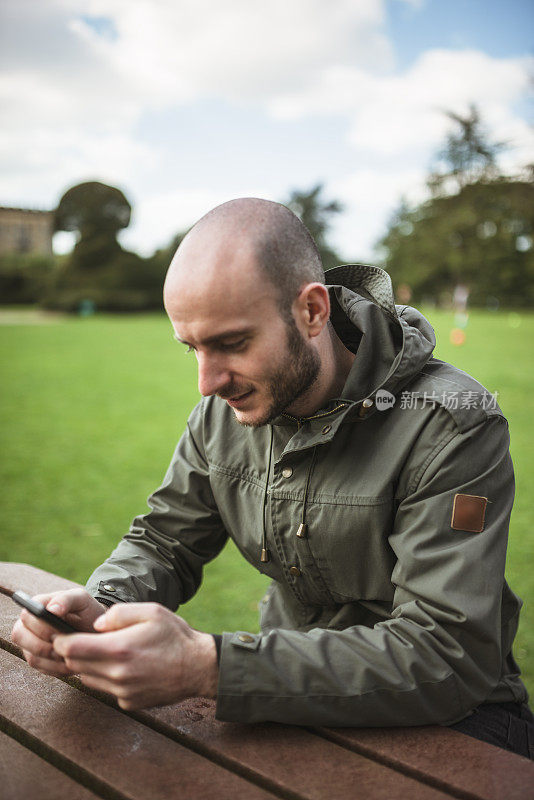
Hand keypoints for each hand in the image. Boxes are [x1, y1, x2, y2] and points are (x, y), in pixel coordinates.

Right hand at [11, 589, 106, 676]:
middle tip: (64, 647)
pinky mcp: (38, 658)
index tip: (59, 632)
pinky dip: (57, 668)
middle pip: (19, 636)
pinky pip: (41, 668)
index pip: (26, 615)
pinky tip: (71, 663)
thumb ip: (66, 599)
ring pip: (31, 656)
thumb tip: (51, 609)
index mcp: (37, 605)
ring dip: (52, 660)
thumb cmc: (87, 611)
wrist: (96, 630)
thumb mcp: (82, 600)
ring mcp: (31, 643)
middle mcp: (29, 624)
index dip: (40, 626)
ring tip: (71, 656)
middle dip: (42, 646)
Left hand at [52, 603, 217, 709]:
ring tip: (101, 652)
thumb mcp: (151, 611)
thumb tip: (95, 624)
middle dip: (71, 653)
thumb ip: (119, 613)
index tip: (60, 634)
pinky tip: (122, 667)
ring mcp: (122, 692)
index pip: (72, 649)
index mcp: (119, 649)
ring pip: (87, 679)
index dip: (61, 640)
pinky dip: (106, 678)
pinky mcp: (128, 703)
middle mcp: (117, 674)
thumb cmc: (174, 635)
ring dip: (87, 666)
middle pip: (75, 666)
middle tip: (77, 641)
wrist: (197, 667)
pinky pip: (106, 690)